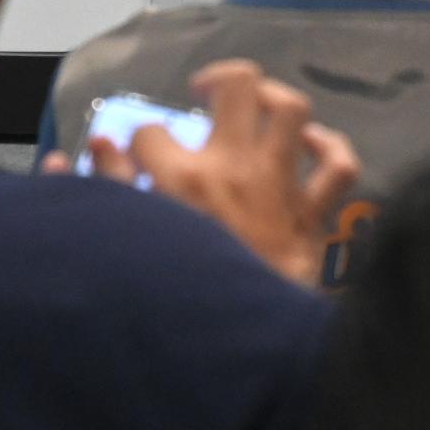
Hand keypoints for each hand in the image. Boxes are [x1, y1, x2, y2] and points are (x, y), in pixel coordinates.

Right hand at [80, 59, 360, 287]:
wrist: (229, 349)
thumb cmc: (172, 296)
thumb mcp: (126, 239)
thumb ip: (106, 188)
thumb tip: (90, 145)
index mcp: (180, 178)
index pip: (150, 132)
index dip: (140, 141)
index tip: (140, 157)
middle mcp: (233, 170)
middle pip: (237, 87)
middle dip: (220, 80)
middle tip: (206, 96)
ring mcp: (278, 189)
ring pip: (292, 112)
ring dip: (276, 100)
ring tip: (258, 106)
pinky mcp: (312, 217)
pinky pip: (339, 169)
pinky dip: (332, 151)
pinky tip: (312, 147)